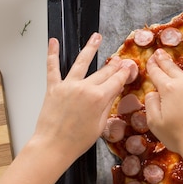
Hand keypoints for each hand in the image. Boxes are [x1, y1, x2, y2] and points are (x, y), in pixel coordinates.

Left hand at [32, 33, 130, 161]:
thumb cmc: (77, 141)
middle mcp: (84, 88)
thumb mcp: (100, 125)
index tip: (130, 66)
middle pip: (103, 72)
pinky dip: (52, 53)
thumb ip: (107, 104)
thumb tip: (114, 91)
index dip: (125, 72)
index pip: (116, 80)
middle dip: (114, 64)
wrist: (53, 146)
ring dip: (90, 48)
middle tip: (120, 58)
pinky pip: (52, 67)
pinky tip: (54, 42)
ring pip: (81, 62)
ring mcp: (68, 86)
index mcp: (99, 98)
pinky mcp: (53, 88)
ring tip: (96, 37)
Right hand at [144, 34, 182, 157]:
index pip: (156, 74)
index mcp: (168, 90)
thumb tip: (152, 93)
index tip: (149, 61)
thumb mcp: (155, 123)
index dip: (151, 67)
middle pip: (172, 68)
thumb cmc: (177, 137)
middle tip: (160, 52)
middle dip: (164, 59)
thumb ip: (151, 105)